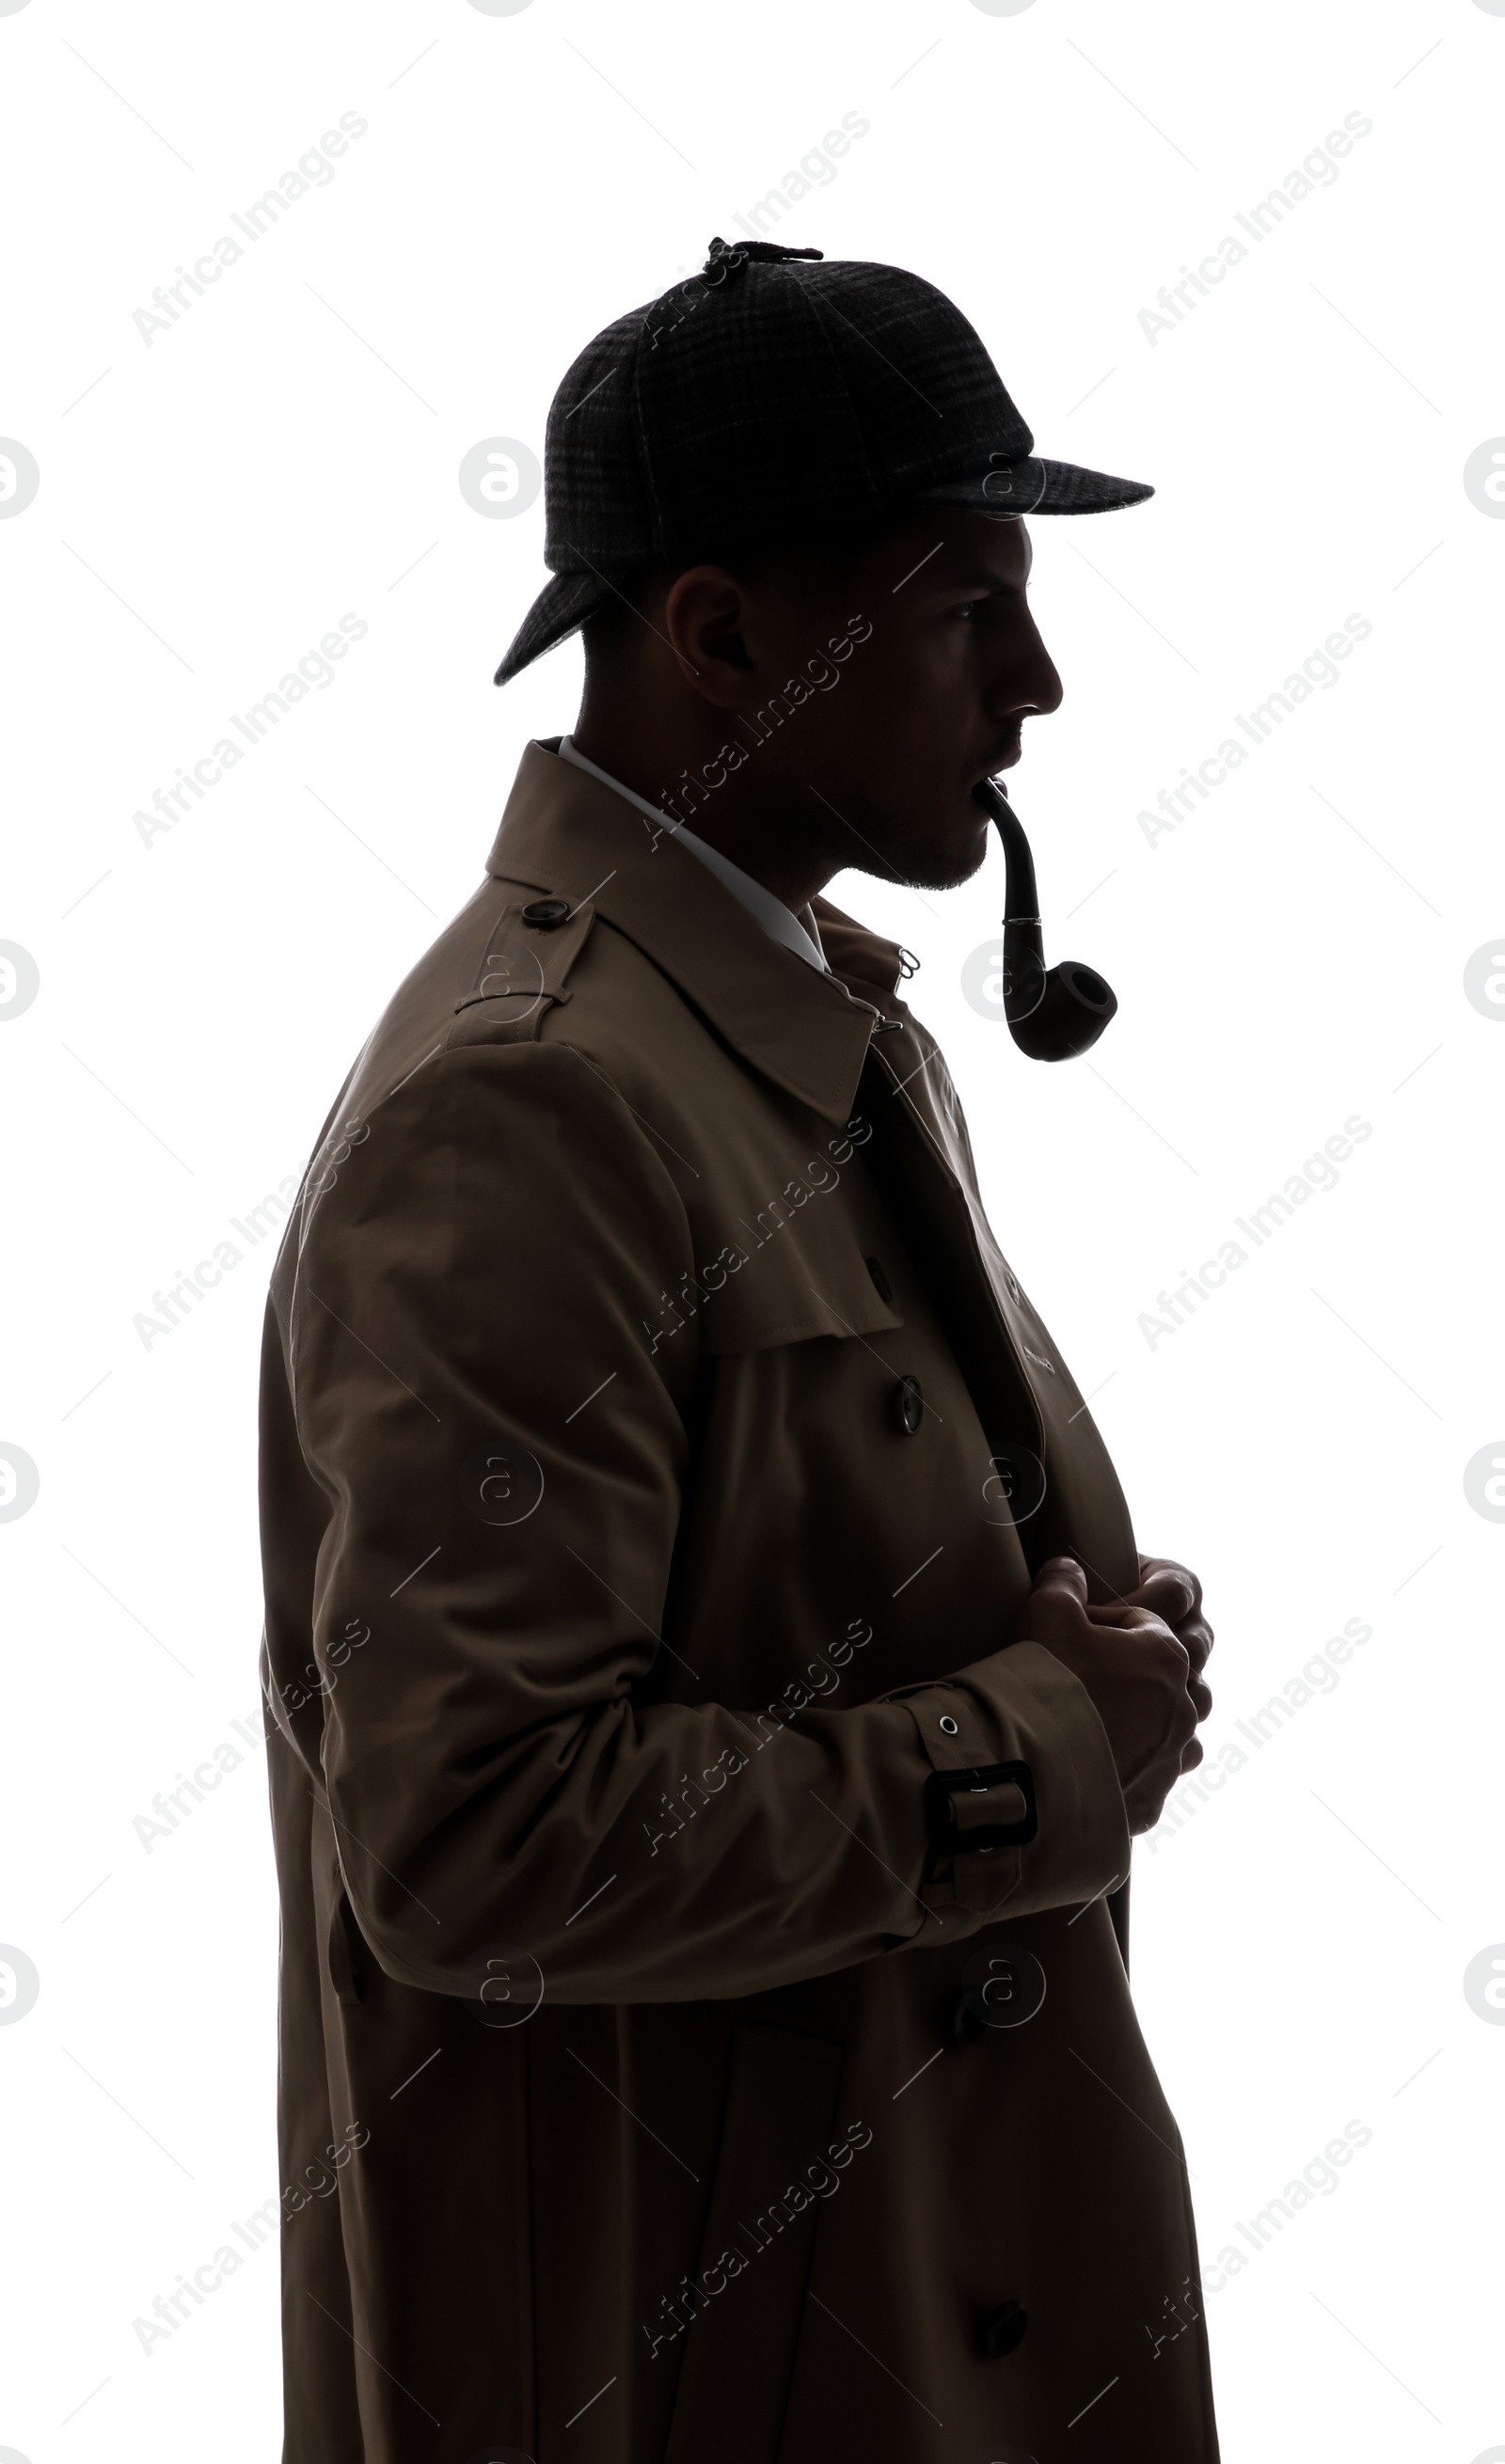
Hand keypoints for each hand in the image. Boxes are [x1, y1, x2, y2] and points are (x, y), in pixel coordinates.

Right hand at [1006, 1556, 1203, 1834]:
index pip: (1145, 1618)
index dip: (1106, 1616)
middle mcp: (1182, 1708)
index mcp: (1166, 1655)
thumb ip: (1062, 1584)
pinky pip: (1158, 1773)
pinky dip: (1141, 1762)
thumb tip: (1067, 1569)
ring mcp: (1171, 1758)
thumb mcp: (1047, 1614)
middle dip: (1143, 1662)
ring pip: (1182, 1726)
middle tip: (1098, 1664)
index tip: (1074, 1627)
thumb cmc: (1043, 1686)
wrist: (1029, 1774)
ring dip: (1157, 1714)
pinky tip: (1109, 1759)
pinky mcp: (1152, 1798)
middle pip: (1175, 1671)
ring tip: (1116, 1712)